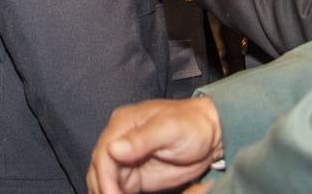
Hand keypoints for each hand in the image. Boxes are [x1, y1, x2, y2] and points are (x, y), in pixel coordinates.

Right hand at [86, 97, 222, 193]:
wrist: (212, 134)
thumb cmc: (192, 124)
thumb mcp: (169, 128)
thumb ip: (141, 139)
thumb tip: (113, 149)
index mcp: (122, 124)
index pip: (104, 154)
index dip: (105, 178)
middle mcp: (118, 140)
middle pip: (99, 169)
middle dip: (104, 189)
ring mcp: (125, 160)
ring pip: (103, 181)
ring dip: (105, 192)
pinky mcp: (134, 176)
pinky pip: (117, 189)